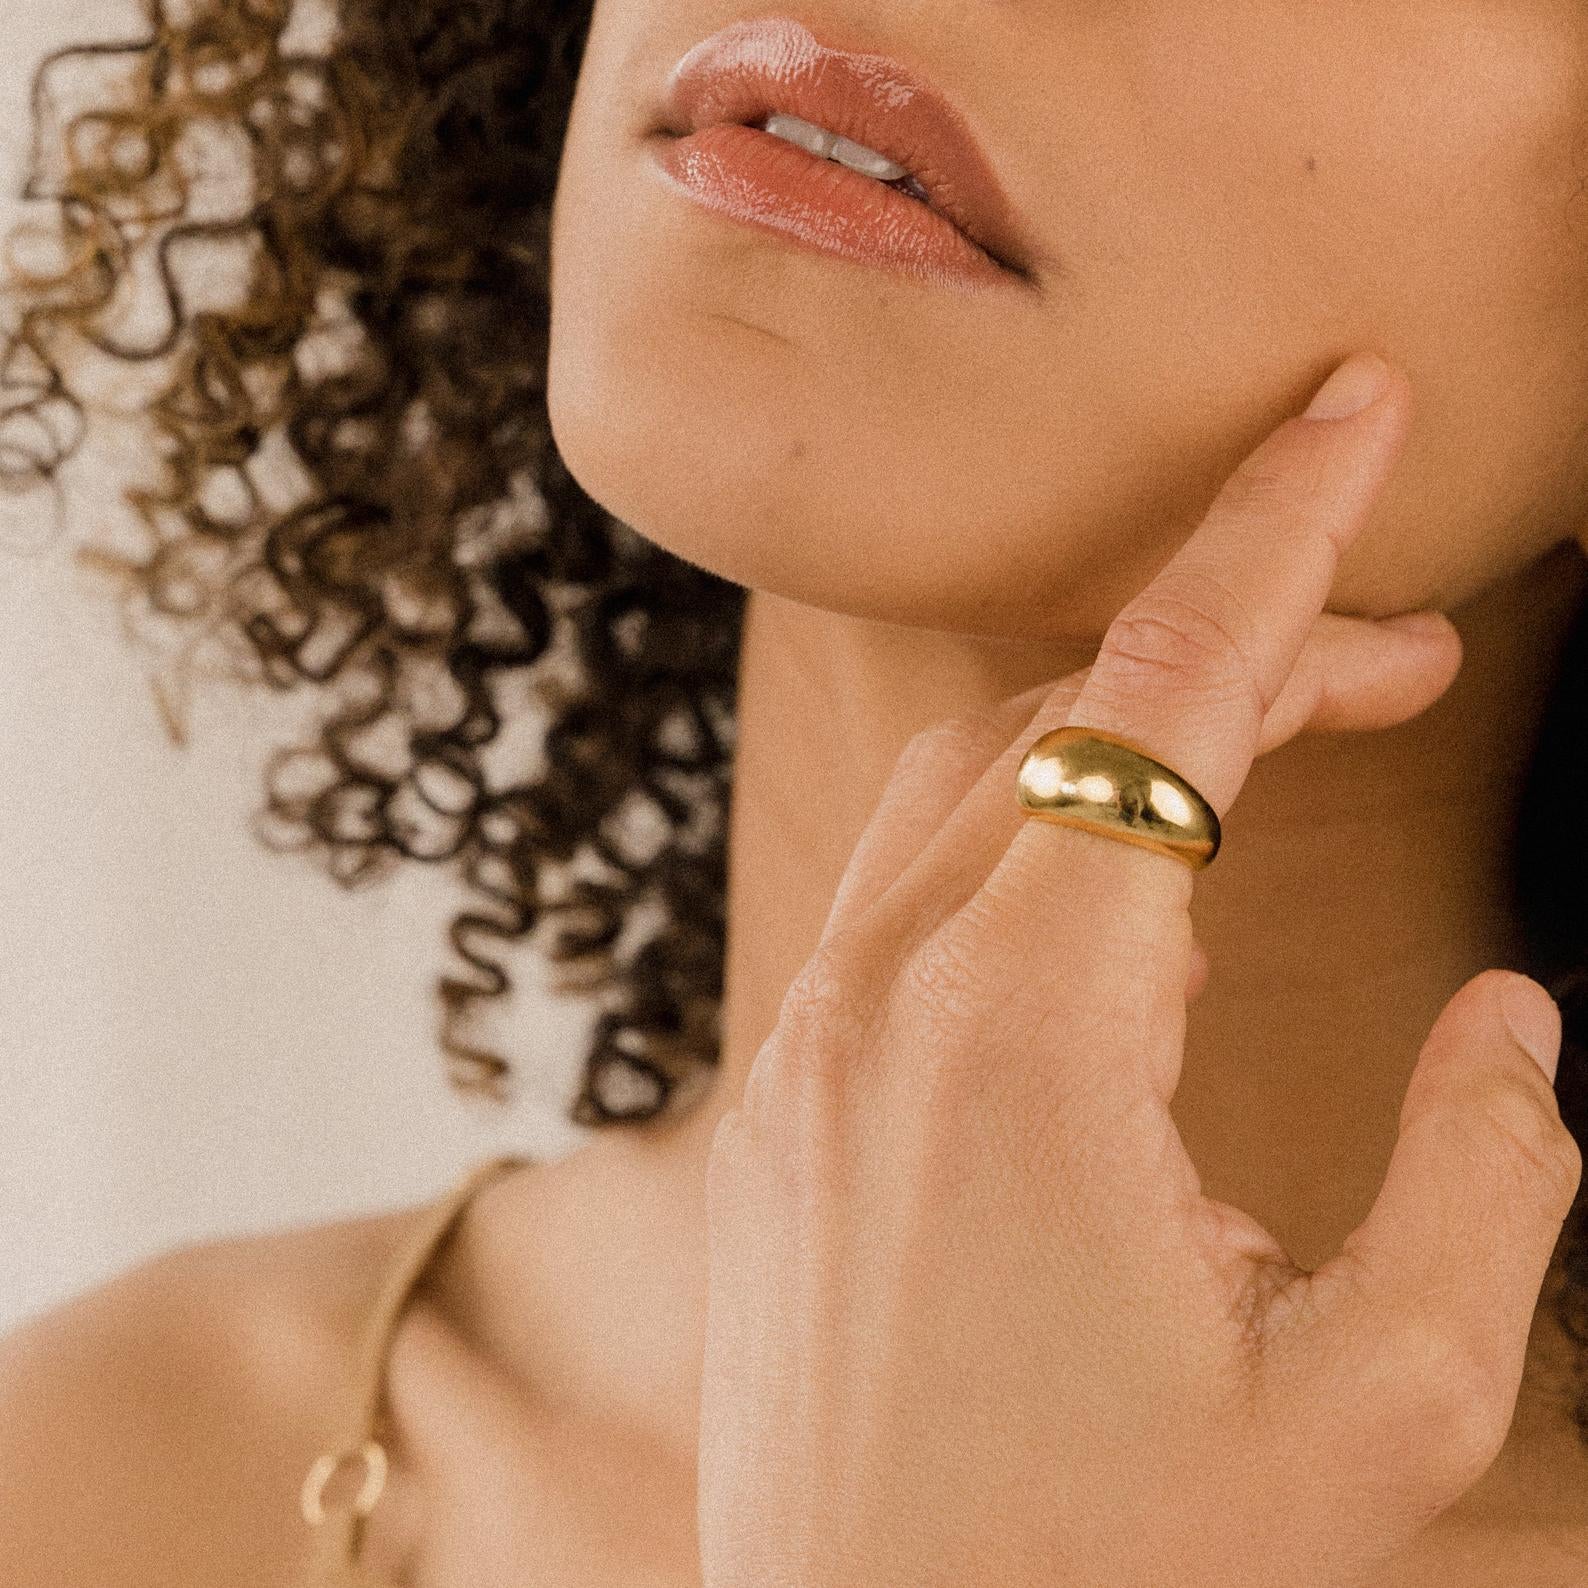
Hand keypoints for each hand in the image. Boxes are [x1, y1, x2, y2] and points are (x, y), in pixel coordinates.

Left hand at [694, 352, 1580, 1587]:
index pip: (1169, 690)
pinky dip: (1027, 840)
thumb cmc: (1119, 1580)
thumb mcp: (1383, 1399)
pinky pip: (904, 895)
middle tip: (1406, 657)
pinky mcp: (778, 1103)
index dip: (1280, 534)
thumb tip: (1515, 1016)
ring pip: (972, 789)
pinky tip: (1121, 902)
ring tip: (1282, 754)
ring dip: (1126, 739)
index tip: (1349, 407)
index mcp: (1024, 1020)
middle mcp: (881, 990)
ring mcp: (806, 1040)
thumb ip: (1488, 1173)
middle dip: (1239, 647)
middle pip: (1069, 715)